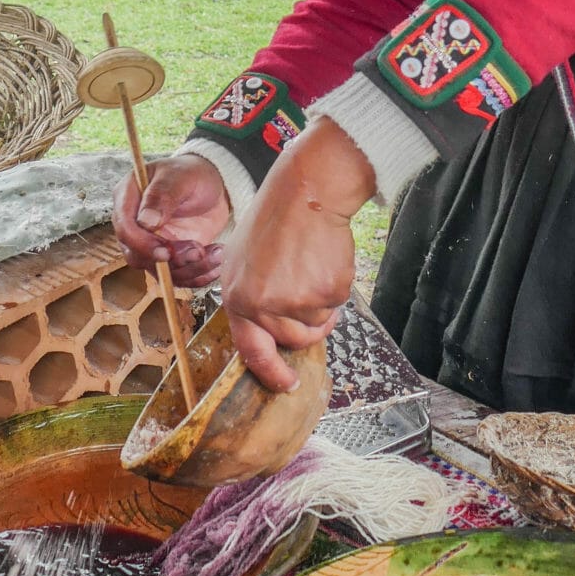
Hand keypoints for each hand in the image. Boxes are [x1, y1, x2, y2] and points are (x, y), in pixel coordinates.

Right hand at [113, 152, 231, 287]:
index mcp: (128, 198)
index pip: (125, 228)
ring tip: (217, 253)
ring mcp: (151, 243)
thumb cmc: (193, 174)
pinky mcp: (170, 257)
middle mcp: (134, 225)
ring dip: (190, 268)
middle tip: (198, 251)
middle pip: (138, 255)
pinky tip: (217, 260)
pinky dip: (199, 275)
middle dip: (170, 260)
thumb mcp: (180, 177)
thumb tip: (146, 222)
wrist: (214, 186)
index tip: (166, 252)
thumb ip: (162, 195)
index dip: (142, 244)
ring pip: (159, 271)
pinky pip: (178, 276)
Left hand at [221, 117, 375, 390]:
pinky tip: (325, 258)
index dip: (271, 371)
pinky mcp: (324, 293)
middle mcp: (261, 305)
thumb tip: (268, 331)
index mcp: (237, 297)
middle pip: (293, 340)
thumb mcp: (244, 260)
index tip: (287, 384)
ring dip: (322, 305)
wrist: (306, 192)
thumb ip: (250, 297)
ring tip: (313, 267)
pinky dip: (337, 287)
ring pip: (318, 324)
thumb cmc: (277, 220)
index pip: (250, 349)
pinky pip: (337, 305)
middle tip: (311, 296)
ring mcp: (293, 302)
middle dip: (307, 327)